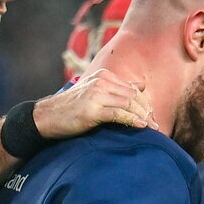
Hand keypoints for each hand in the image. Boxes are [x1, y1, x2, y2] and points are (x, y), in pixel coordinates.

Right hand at [33, 69, 156, 137]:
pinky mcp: (92, 109)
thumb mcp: (95, 92)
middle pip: (133, 96)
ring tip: (152, 128)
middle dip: (147, 111)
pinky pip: (119, 114)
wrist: (47, 116)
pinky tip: (141, 126)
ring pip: (128, 104)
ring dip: (143, 117)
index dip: (145, 103)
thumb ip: (116, 89)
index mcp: (103, 76)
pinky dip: (132, 120)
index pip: (132, 89)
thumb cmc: (71, 108)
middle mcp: (101, 82)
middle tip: (156, 124)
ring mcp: (96, 95)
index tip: (152, 116)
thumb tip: (141, 86)